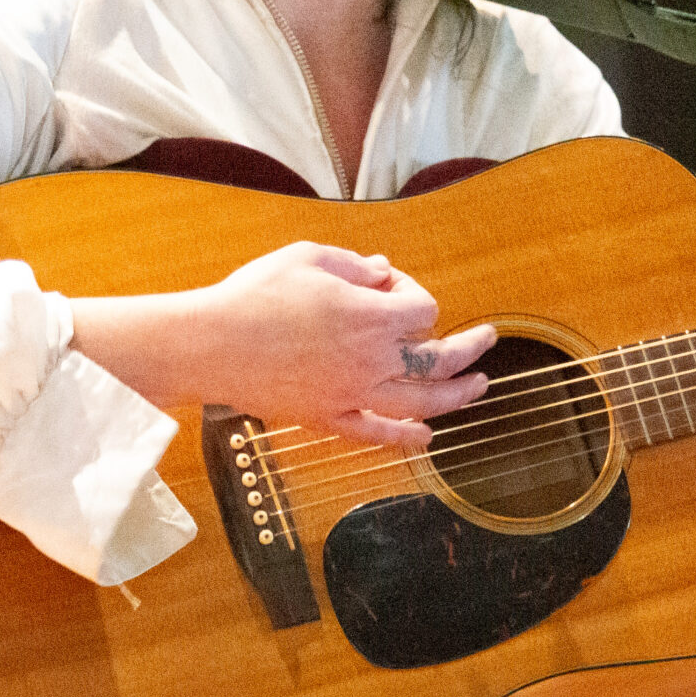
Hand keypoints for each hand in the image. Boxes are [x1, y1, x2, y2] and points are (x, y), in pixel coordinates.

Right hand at [71, 242, 495, 449]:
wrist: (208, 343)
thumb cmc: (253, 294)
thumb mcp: (307, 257)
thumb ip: (354, 265)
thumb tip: (384, 273)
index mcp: (369, 317)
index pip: (423, 309)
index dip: (415, 293)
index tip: (389, 285)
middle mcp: (370, 360)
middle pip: (437, 360)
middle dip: (468, 349)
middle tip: (487, 341)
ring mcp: (351, 395)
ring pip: (419, 404)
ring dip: (455, 396)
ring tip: (478, 389)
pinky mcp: (327, 418)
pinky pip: (375, 434)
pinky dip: (405, 438)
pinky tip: (426, 439)